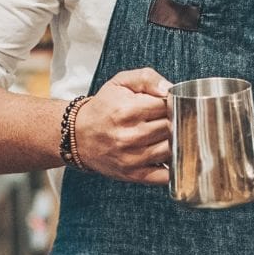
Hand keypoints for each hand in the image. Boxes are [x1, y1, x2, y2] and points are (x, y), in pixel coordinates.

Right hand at [74, 68, 171, 183]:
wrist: (78, 135)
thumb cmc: (104, 107)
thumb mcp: (120, 83)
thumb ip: (147, 78)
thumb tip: (169, 88)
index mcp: (128, 111)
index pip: (168, 106)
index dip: (173, 103)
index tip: (170, 104)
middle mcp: (131, 136)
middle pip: (172, 128)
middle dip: (175, 121)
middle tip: (170, 118)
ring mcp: (133, 158)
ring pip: (172, 149)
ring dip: (175, 141)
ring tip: (166, 134)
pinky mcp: (134, 175)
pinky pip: (165, 176)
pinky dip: (173, 167)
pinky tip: (168, 155)